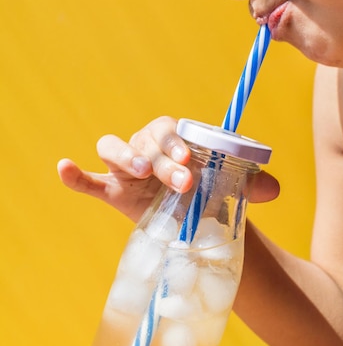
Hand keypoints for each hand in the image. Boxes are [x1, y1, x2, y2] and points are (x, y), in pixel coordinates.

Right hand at [57, 116, 279, 221]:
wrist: (192, 216)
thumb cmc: (209, 192)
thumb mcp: (230, 188)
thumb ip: (251, 185)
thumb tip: (275, 188)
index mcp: (174, 138)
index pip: (168, 129)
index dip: (175, 140)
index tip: (189, 160)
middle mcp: (147, 146)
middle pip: (144, 140)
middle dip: (162, 159)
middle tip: (183, 183)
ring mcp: (127, 169)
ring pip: (113, 148)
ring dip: (124, 155)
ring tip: (139, 171)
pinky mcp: (113, 191)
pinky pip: (90, 180)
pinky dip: (76, 174)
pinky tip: (64, 168)